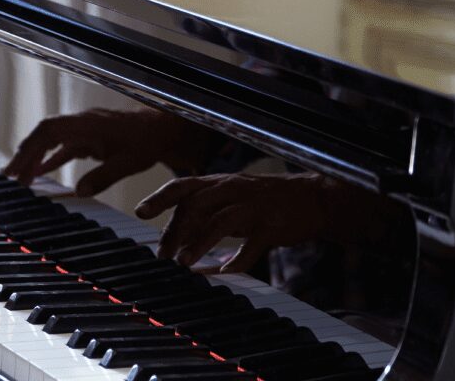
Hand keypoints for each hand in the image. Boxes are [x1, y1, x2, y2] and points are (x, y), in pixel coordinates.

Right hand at [4, 105, 221, 195]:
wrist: (165, 129)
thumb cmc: (148, 141)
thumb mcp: (128, 163)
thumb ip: (102, 176)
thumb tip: (79, 191)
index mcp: (86, 125)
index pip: (48, 131)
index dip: (29, 149)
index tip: (17, 169)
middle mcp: (81, 124)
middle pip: (43, 134)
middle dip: (24, 154)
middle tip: (10, 177)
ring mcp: (84, 130)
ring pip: (51, 140)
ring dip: (35, 156)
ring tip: (19, 177)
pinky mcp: (90, 138)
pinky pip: (64, 146)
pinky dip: (51, 158)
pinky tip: (41, 171)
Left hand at [135, 172, 329, 272]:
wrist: (314, 198)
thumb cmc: (266, 200)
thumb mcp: (232, 197)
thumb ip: (205, 211)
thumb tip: (175, 235)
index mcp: (220, 182)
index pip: (182, 185)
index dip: (159, 198)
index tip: (140, 212)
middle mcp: (233, 190)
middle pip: (195, 204)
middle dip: (175, 229)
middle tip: (163, 254)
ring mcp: (253, 207)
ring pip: (219, 222)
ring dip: (198, 244)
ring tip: (183, 263)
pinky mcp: (272, 227)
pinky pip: (251, 247)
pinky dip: (235, 261)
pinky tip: (224, 272)